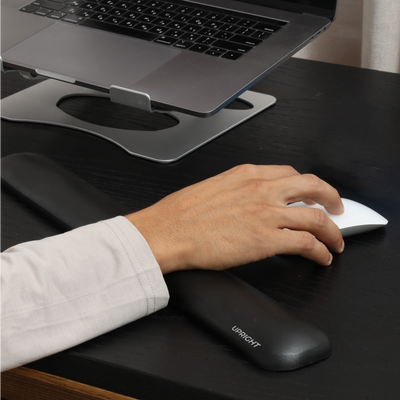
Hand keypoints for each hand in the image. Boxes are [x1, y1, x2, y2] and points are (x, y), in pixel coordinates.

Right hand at [126, 164, 344, 273]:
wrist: (166, 231)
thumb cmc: (181, 213)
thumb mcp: (212, 189)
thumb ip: (237, 191)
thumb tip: (249, 201)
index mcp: (246, 175)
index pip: (290, 173)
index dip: (307, 185)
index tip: (311, 193)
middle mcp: (261, 189)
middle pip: (312, 187)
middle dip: (330, 198)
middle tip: (336, 208)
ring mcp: (266, 213)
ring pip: (316, 217)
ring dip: (332, 230)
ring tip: (335, 240)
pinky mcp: (266, 239)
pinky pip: (307, 243)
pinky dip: (321, 250)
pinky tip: (321, 256)